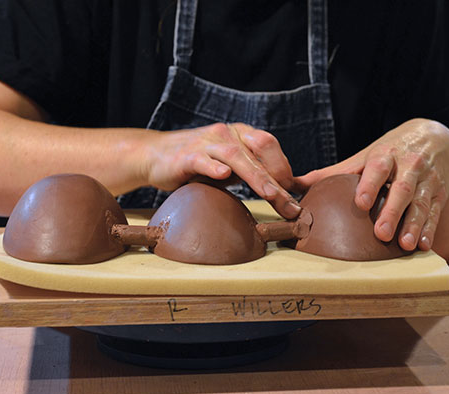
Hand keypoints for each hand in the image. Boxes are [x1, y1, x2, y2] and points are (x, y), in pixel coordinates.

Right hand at [142, 122, 301, 218]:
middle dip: (278, 178)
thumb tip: (280, 190)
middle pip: (259, 149)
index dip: (284, 169)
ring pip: (236, 155)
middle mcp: (226, 134)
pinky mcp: (186, 156)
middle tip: (289, 205)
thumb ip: (250, 172)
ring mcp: (206, 143)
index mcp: (239, 134)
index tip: (294, 195)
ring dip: (256, 176)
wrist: (155, 156)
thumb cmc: (196, 164)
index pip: (269, 146)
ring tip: (270, 194)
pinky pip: (203, 160)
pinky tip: (223, 175)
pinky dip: (214, 167)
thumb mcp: (227, 166)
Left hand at [294, 118, 448, 250]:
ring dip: (414, 225)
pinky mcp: (440, 193)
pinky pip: (436, 212)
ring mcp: (427, 180)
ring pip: (421, 203)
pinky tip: (423, 245)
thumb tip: (293, 184)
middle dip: (392, 212)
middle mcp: (408, 166)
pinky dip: (430, 229)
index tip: (361, 202)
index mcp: (385, 156)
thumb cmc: (390, 151)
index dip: (370, 184)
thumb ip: (333, 173)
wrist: (435, 136)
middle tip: (381, 234)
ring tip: (405, 245)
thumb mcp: (364, 156)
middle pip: (401, 190)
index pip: (377, 168)